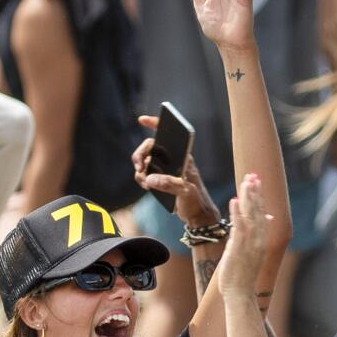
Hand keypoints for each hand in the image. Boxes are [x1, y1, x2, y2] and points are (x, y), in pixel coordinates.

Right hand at [133, 114, 217, 229]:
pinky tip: (147, 187)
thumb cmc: (196, 201)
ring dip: (140, 170)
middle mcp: (173, 159)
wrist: (197, 216)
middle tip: (139, 167)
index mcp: (183, 156)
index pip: (169, 134)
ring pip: (144, 161)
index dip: (155, 123)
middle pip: (150, 147)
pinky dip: (142, 178)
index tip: (142, 120)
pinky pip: (144, 173)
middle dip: (140, 155)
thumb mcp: (185, 192)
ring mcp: (165, 168)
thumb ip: (168, 184)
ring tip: (146, 183)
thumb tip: (149, 178)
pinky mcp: (160, 178)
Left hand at [221, 174, 273, 296]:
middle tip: (252, 175)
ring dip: (248, 198)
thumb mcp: (254, 251)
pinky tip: (234, 200)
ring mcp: (250, 244)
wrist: (241, 294)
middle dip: (255, 193)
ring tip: (246, 182)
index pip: (262, 213)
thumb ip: (257, 233)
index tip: (256, 181)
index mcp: (262, 240)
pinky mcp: (239, 249)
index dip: (259, 197)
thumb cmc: (244, 275)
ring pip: (250, 216)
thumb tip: (266, 217)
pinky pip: (239, 227)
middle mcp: (259, 240)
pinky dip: (237, 213)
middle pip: (258, 211)